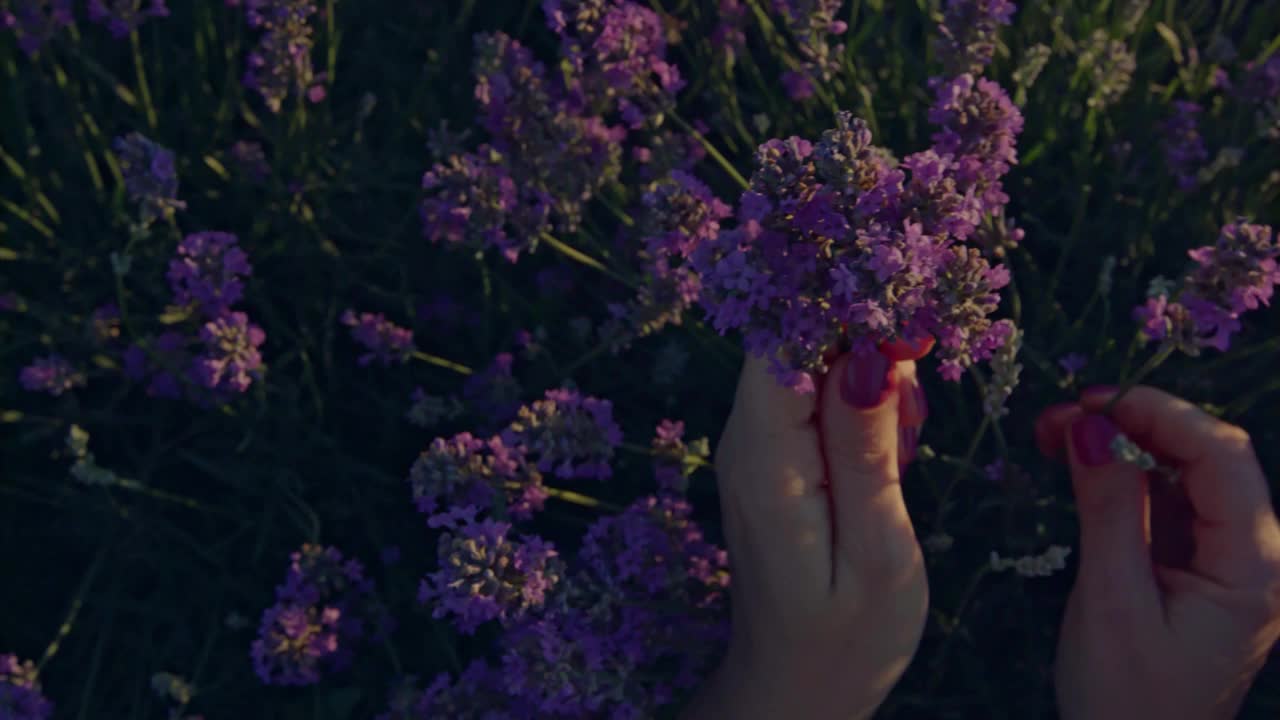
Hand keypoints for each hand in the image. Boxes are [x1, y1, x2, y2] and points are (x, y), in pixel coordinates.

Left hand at [683, 342, 930, 719]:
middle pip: (798, 337)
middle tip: (912, 417)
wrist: (792, 689)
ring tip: (904, 448)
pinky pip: (816, 396)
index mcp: (765, 457)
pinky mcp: (774, 457)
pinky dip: (863, 407)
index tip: (914, 335)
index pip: (784, 334)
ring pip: (813, 361)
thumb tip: (872, 351)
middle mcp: (745, 438)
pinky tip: (888, 457)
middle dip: (869, 344)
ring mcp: (755, 445)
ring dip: (872, 380)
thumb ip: (869, 447)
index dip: (849, 312)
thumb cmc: (845, 639)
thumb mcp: (877, 551)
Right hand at [1036, 385, 1279, 719]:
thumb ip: (1108, 509)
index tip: (1088, 402)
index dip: (1159, 414)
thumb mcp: (1111, 601)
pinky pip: (1167, 500)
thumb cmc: (1126, 697)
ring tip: (1055, 435)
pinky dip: (1123, 477)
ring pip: (1184, 472)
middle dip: (1136, 422)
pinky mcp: (1195, 564)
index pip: (1221, 458)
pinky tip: (1082, 468)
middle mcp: (1254, 552)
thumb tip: (1090, 427)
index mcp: (1253, 565)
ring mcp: (1226, 558)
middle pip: (1207, 456)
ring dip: (1124, 445)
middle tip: (1058, 418)